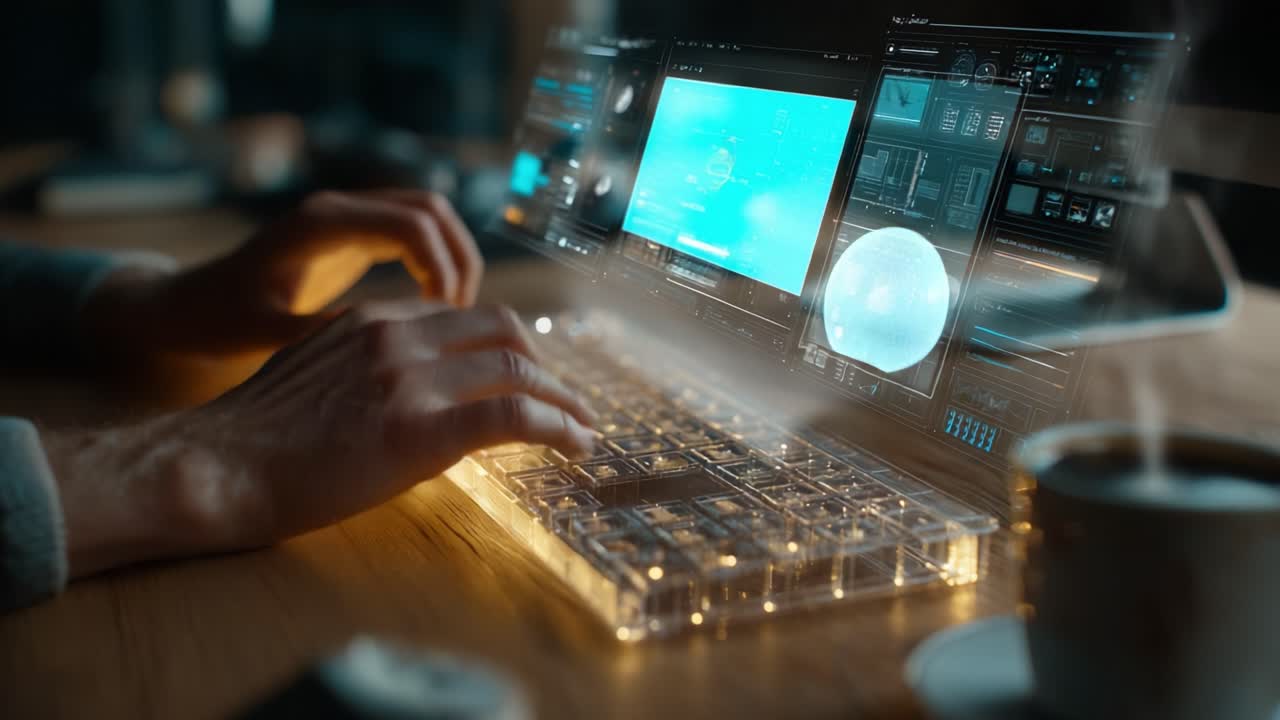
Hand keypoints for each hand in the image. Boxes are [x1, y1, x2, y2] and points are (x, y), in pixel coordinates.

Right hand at [44, 301, 595, 577]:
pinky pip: (512, 415)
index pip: (466, 317)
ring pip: (518, 369)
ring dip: (564, 401)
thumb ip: (369, 366)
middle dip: (546, 366)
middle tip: (566, 402)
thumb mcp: (315, 373)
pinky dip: (557, 427)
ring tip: (584, 429)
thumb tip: (410, 388)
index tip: (529, 375)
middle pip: (505, 332)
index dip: (509, 346)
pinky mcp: (420, 429)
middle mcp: (399, 334)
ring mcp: (410, 377)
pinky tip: (575, 446)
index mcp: (375, 318)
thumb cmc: (256, 435)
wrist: (216, 465)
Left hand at [85, 190, 483, 357]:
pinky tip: (432, 311)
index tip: (445, 319)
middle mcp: (339, 210)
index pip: (411, 225)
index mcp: (321, 225)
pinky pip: (414, 236)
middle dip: (459, 259)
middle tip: (462, 317)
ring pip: (429, 217)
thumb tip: (390, 346)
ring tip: (454, 316)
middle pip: (431, 210)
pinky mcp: (353, 237)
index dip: (442, 268)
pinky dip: (436, 264)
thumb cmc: (219, 323)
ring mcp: (348, 219)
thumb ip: (324, 334)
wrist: (189, 308)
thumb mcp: (266, 335)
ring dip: (454, 260)